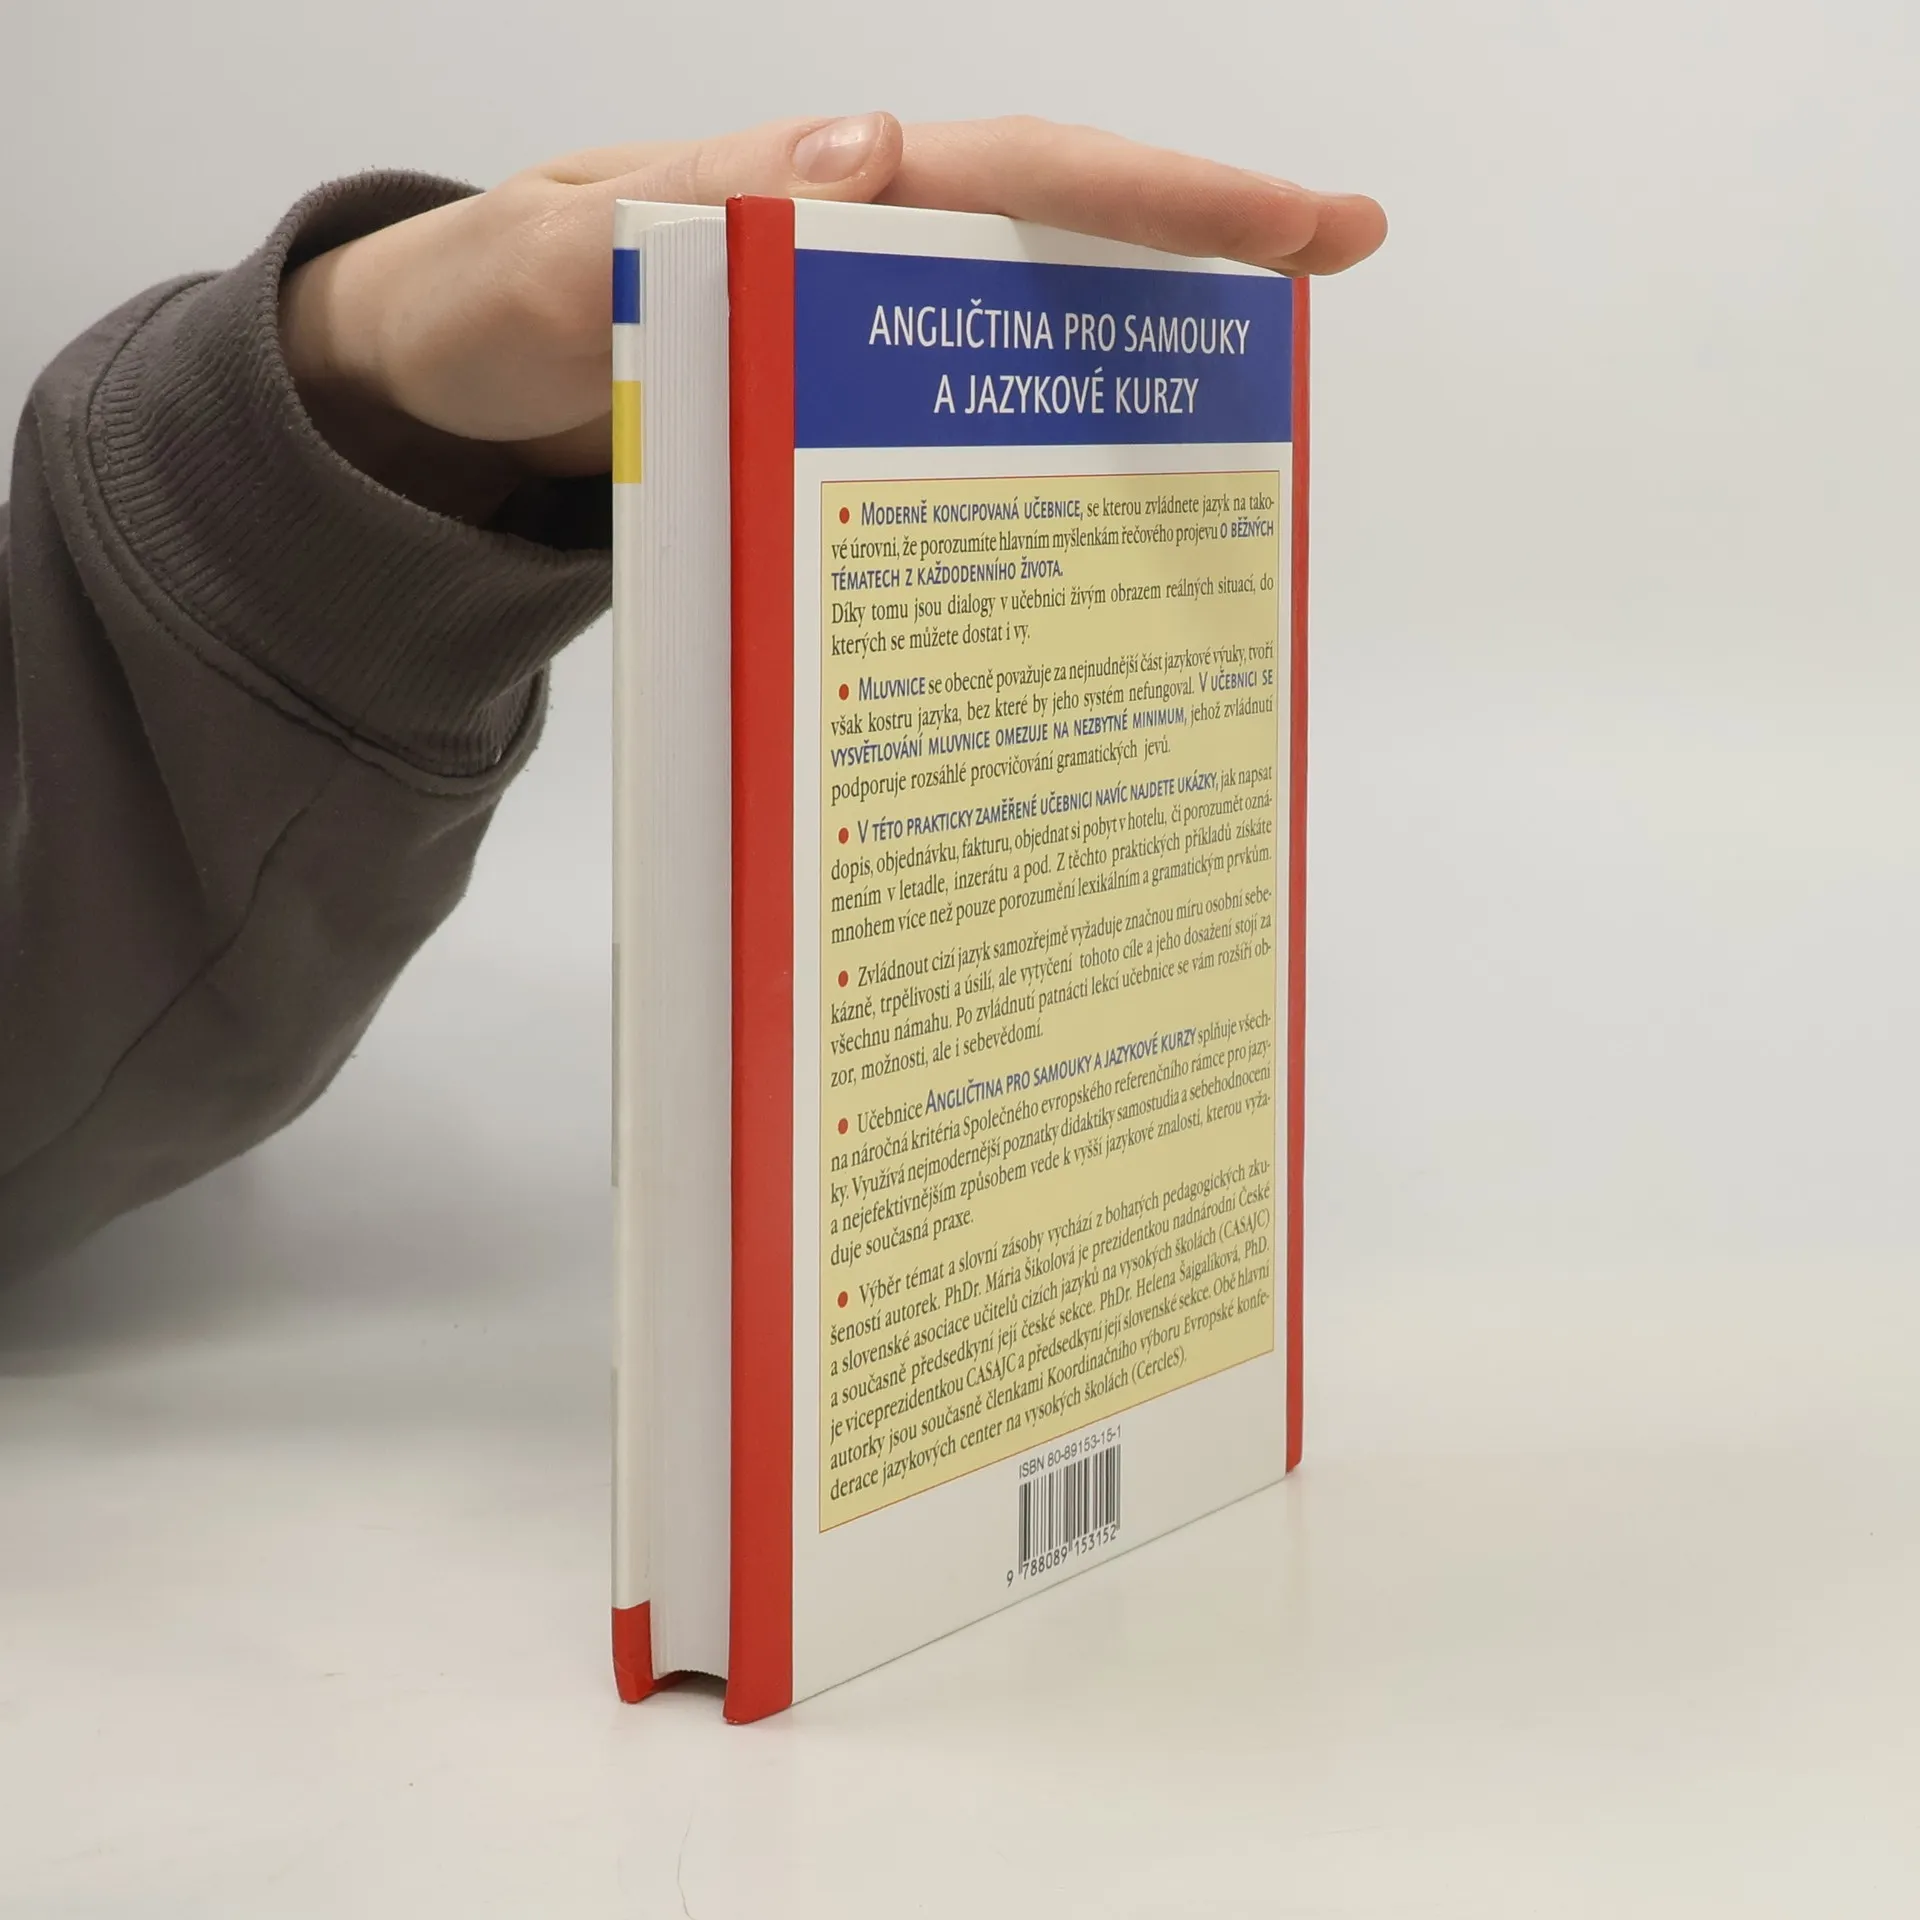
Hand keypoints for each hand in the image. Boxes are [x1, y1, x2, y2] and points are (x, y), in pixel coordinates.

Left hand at [282, 115, 1385, 517]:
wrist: (445, 398)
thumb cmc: (487, 312)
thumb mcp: (548, 257)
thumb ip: (667, 217)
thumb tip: (869, 162)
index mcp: (815, 191)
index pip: (1013, 174)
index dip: (1155, 196)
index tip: (1294, 221)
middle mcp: (858, 257)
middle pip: (1053, 239)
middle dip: (1193, 255)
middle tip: (1331, 272)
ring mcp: (853, 348)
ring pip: (1018, 341)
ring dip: (1128, 373)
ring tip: (1243, 436)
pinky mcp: (833, 426)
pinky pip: (951, 431)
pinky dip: (1026, 464)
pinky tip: (1082, 525)